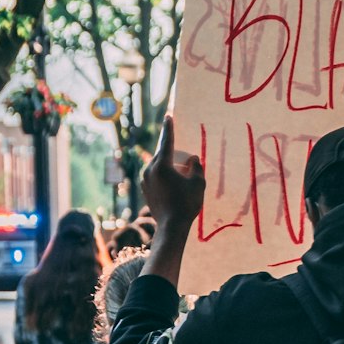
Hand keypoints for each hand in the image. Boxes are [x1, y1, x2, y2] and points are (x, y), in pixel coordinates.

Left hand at [142, 115, 205, 229]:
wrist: (171, 227)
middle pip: (162, 154)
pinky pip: (155, 175)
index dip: (169, 128)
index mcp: (162, 165)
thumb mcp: (198, 183)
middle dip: (172, 151)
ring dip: (169, 164)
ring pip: (158, 165)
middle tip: (182, 155)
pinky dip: (164, 174)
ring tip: (181, 172)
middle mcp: (150, 170)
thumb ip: (196, 167)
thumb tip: (192, 159)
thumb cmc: (187, 203)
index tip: (168, 116)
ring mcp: (145, 180)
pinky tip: (174, 183)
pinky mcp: (145, 189)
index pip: (167, 141)